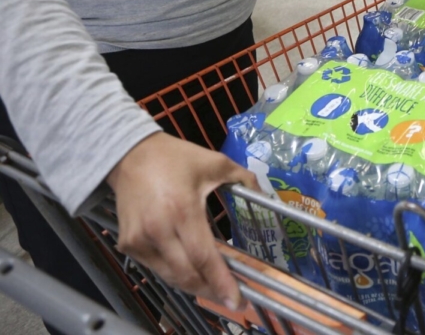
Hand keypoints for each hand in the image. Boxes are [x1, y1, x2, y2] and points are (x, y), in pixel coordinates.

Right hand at [107, 134, 255, 311]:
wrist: (130, 155)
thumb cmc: (176, 159)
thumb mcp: (216, 163)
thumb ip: (244, 179)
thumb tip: (266, 196)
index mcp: (182, 211)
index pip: (203, 257)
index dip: (221, 281)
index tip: (237, 300)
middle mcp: (158, 230)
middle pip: (187, 274)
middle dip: (211, 290)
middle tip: (231, 296)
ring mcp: (139, 240)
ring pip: (171, 276)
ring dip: (194, 285)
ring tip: (214, 287)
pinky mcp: (127, 244)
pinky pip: (156, 268)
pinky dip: (175, 273)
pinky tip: (190, 270)